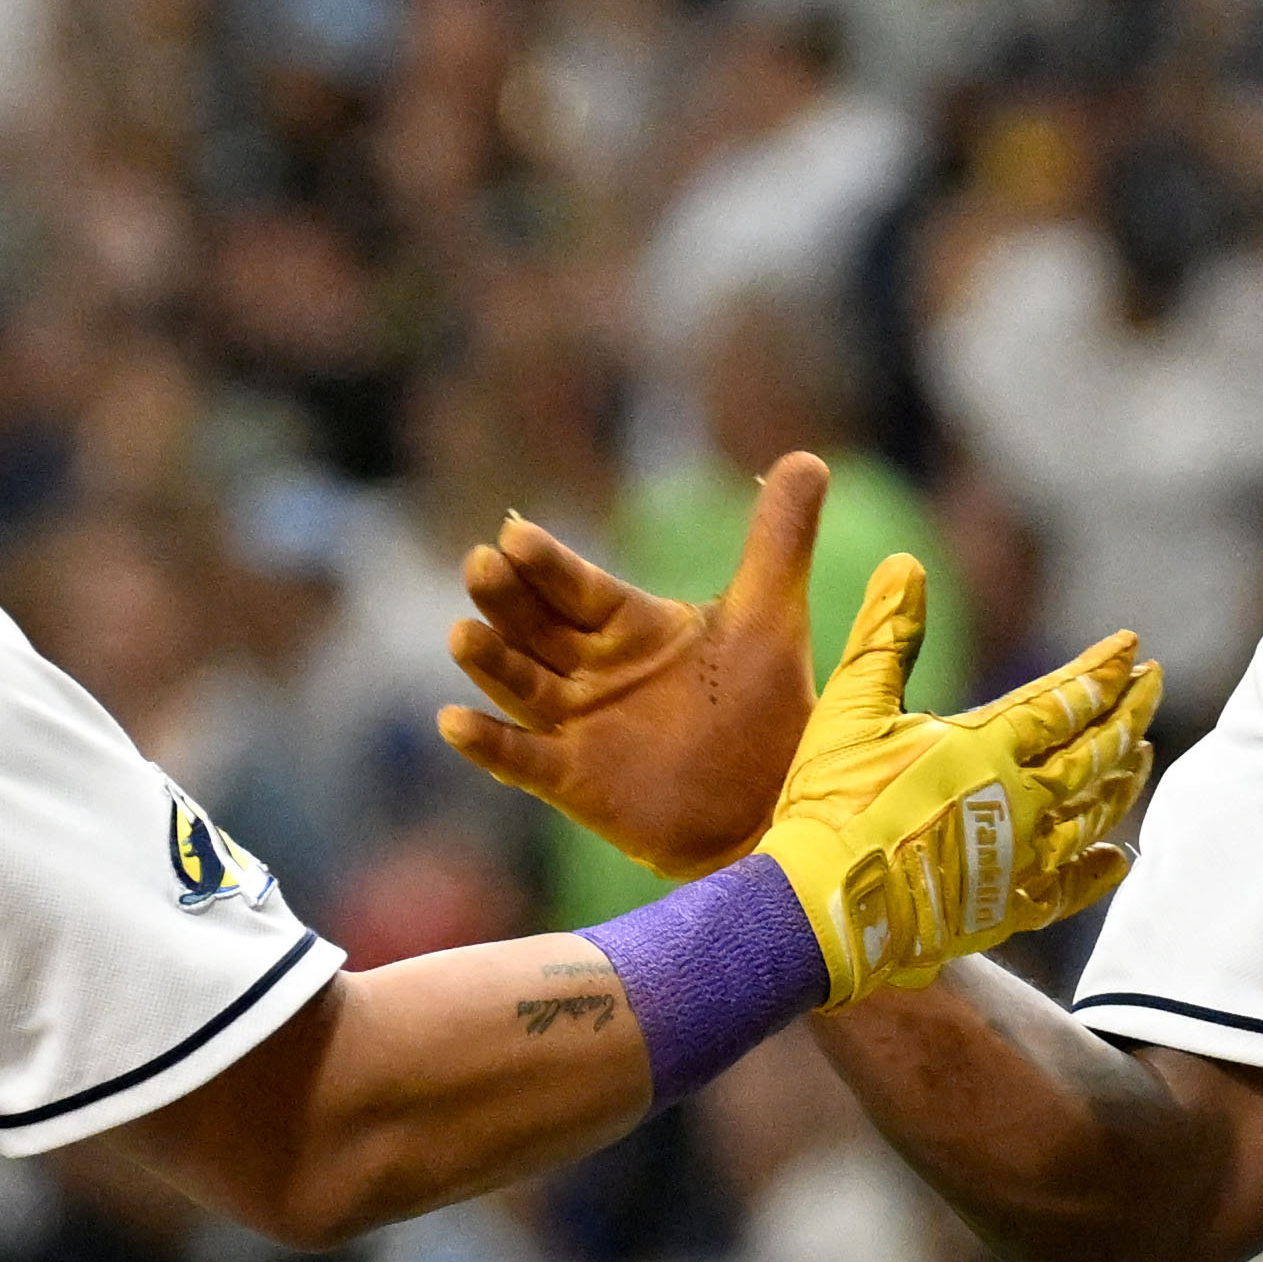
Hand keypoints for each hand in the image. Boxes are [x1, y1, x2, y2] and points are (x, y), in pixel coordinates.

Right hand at [441, 452, 827, 876]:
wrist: (770, 803)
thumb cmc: (766, 710)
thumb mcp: (771, 618)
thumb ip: (779, 540)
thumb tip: (807, 459)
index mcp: (630, 625)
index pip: (579, 587)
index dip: (548, 563)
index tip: (515, 534)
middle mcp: (592, 669)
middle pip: (535, 627)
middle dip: (506, 598)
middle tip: (480, 564)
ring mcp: (578, 724)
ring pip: (520, 685)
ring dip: (489, 662)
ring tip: (462, 634)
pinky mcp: (573, 781)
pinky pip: (522, 760)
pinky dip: (488, 745)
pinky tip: (454, 722)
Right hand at [756, 554, 1155, 1005]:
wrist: (823, 910)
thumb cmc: (830, 805)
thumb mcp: (850, 707)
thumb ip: (885, 635)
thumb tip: (905, 563)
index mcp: (986, 746)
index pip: (1065, 698)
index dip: (1101, 668)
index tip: (1132, 646)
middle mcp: (1021, 800)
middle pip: (1097, 750)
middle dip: (1129, 711)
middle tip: (1154, 683)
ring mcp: (1021, 859)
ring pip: (1095, 813)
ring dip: (1123, 778)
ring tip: (1140, 754)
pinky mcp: (1009, 909)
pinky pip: (1073, 888)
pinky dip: (1101, 868)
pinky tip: (1116, 855)